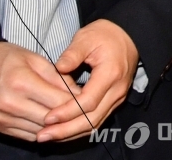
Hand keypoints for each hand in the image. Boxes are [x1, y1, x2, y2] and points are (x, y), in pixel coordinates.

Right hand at [0, 42, 80, 141]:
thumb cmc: (3, 58)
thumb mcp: (31, 57)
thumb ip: (55, 75)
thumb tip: (77, 91)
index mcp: (21, 81)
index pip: (58, 101)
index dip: (76, 102)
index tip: (87, 99)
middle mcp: (12, 103)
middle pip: (51, 119)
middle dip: (68, 116)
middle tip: (81, 111)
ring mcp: (4, 118)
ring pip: (41, 131)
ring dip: (56, 127)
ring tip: (67, 117)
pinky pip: (28, 136)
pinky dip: (41, 131)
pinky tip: (48, 122)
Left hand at [37, 20, 138, 142]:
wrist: (127, 35)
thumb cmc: (105, 34)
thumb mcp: (86, 37)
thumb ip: (72, 53)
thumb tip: (58, 68)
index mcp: (110, 74)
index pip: (88, 102)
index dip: (67, 112)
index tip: (48, 117)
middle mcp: (116, 92)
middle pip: (91, 120)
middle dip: (66, 131)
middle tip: (44, 135)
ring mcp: (116, 99)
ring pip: (94, 124)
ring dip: (71, 133)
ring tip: (49, 136)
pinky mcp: (112, 102)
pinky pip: (96, 120)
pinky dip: (79, 128)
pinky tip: (62, 130)